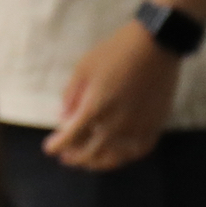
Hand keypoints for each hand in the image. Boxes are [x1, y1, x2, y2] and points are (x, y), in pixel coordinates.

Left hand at [45, 21, 179, 172]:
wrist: (155, 44)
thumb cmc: (115, 52)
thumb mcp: (83, 68)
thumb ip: (71, 96)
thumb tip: (63, 119)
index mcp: (96, 108)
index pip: (71, 137)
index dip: (57, 145)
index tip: (49, 149)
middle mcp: (117, 124)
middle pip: (91, 153)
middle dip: (74, 157)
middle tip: (66, 157)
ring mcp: (138, 127)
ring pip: (115, 157)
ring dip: (98, 162)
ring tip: (88, 161)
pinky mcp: (155, 124)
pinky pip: (139, 150)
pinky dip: (125, 155)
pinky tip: (117, 153)